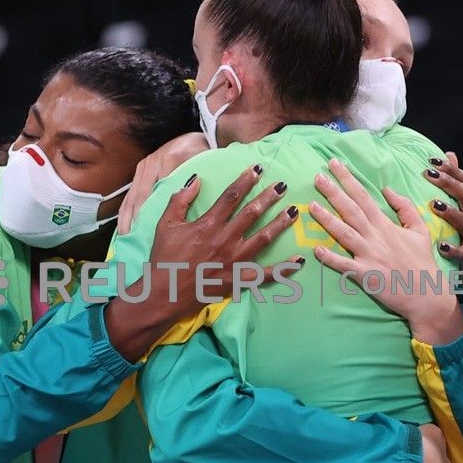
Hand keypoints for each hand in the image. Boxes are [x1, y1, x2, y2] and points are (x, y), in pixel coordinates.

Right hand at [118, 132, 208, 233]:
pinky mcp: (140, 170)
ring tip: (125, 236)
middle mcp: (151, 163)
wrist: (193, 138)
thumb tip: (193, 189)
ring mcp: (144, 167)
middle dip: (133, 219)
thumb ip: (197, 176)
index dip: (147, 213)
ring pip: (131, 196)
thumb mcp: (203, 161)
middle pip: (139, 196)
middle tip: (132, 239)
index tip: (145, 231)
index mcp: (167, 161)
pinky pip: (130, 193)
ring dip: (126, 217)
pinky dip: (126, 210)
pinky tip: (124, 225)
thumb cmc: (200, 152)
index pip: (156, 191)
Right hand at [148, 164, 303, 315]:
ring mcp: (234, 261)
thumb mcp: (166, 224)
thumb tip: (196, 179)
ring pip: (263, 238)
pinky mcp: (238, 280)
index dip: (246, 180)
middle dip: (269, 197)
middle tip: (283, 186)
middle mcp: (225, 240)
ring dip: (280, 224)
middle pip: (252, 213)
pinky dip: (283, 269)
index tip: (258, 169)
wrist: (165, 293)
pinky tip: (298, 261)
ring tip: (294, 212)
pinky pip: (265, 275)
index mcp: (208, 225)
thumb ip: (180, 200)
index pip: (232, 196)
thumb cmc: (164, 258)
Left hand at [308, 158, 462, 343]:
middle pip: (351, 210)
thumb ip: (404, 207)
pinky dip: (331, 258)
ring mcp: (369, 256)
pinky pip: (345, 265)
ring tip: (312, 205)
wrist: (427, 295)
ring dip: (328, 220)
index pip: (363, 197)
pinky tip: (316, 250)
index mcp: (385, 225)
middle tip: (317, 176)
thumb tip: (387, 189)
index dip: (348, 180)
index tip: (334, 165)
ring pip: (345, 233)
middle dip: (334, 192)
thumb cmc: (422, 262)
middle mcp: (375, 237)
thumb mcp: (419, 230)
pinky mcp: (365, 275)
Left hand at [424, 152, 462, 299]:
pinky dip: (454, 250)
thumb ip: (452, 187)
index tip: (431, 160)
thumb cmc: (459, 244)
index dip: (450, 170)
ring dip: (451, 213)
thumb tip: (450, 154)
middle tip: (428, 174)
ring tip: (435, 205)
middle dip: (448, 184)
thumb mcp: (455, 215)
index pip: (462, 183)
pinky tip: (442, 246)